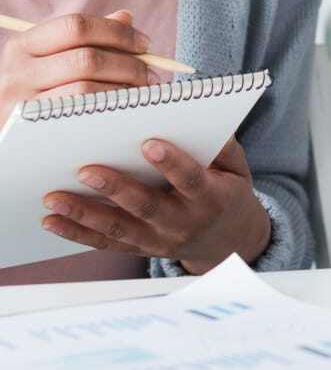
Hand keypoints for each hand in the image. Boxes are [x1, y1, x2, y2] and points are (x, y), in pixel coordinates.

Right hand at [0, 10, 152, 122]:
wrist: (7, 134)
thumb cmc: (35, 89)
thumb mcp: (51, 58)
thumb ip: (86, 38)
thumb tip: (126, 18)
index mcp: (24, 45)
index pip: (77, 26)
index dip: (117, 32)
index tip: (144, 43)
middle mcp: (17, 72)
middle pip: (87, 59)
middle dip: (129, 65)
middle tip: (151, 73)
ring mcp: (22, 104)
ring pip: (86, 90)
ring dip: (124, 90)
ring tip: (142, 92)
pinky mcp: (32, 132)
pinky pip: (80, 117)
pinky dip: (109, 110)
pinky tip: (123, 108)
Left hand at [41, 136, 270, 273]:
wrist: (226, 241)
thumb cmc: (229, 193)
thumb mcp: (239, 169)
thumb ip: (225, 147)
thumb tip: (207, 121)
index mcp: (211, 197)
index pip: (190, 179)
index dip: (171, 162)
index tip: (149, 143)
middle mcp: (182, 222)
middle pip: (146, 206)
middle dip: (115, 187)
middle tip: (86, 170)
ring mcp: (158, 240)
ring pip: (118, 227)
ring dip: (84, 213)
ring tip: (54, 198)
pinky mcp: (139, 248)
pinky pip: (105, 242)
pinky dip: (76, 233)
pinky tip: (53, 221)